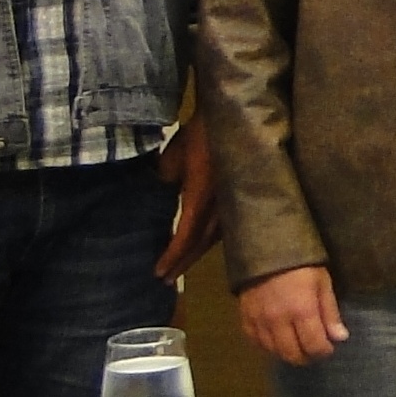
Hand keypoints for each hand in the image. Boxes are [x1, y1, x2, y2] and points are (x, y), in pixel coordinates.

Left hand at [154, 113, 220, 280]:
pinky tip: (202, 244)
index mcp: (201, 197)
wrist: (234, 118)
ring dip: (197, 254)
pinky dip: (209, 240)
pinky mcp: (240, 199)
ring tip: (182, 265)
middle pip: (202, 243)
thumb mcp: (173, 155)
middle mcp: (220, 207)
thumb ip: (164, 179)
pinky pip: (224, 227)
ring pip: (215, 238)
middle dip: (183, 262)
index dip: (173, 256)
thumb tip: (155, 195)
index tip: (159, 272)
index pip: (186, 235)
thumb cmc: (199, 133)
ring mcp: (234, 204)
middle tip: (167, 279)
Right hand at [239, 264, 347, 366]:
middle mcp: (278, 321)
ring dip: (287, 353)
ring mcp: (259, 321)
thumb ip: (330, 312)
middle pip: (291, 354)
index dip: (323, 351)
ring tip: (297, 346)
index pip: (313, 345)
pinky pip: (254, 342)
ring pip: (272, 351)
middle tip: (313, 350)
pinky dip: (267, 346)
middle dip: (306, 357)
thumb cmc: (301, 264)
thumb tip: (340, 338)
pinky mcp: (245, 317)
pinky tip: (276, 341)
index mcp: (301, 311)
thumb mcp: (323, 283)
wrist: (266, 249)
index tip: (328, 348)